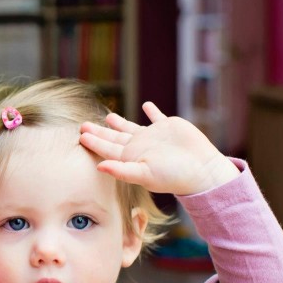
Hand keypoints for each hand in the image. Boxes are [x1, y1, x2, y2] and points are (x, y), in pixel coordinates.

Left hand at [79, 102, 238, 195]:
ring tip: (109, 117)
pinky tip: (147, 106)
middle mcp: (140, 146)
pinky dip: (152, 111)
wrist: (201, 170)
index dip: (94, 142)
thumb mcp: (144, 174)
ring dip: (120, 123)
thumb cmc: (173, 176)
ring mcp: (153, 137)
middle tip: (83, 125)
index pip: (107, 148)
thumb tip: (99, 168)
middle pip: (114, 137)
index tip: (80, 135)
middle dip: (99, 132)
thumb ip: (121, 170)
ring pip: (131, 127)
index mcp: (131, 157)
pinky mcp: (168, 127)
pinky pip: (157, 117)